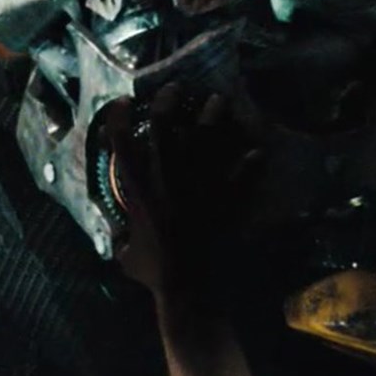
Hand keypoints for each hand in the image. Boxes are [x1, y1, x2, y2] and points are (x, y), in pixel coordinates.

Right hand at [102, 85, 252, 300]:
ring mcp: (196, 189)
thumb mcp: (126, 257)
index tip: (121, 102)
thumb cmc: (153, 273)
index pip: (123, 150)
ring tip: (218, 101)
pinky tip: (258, 154)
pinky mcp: (221, 202)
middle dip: (167, 106)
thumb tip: (117, 238)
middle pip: (164, 134)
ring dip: (211, 120)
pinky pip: (239, 178)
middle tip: (174, 88)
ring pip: (203, 144)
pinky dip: (249, 167)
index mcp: (140, 195)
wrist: (186, 286)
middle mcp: (167, 184)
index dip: (118, 123)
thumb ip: (121, 241)